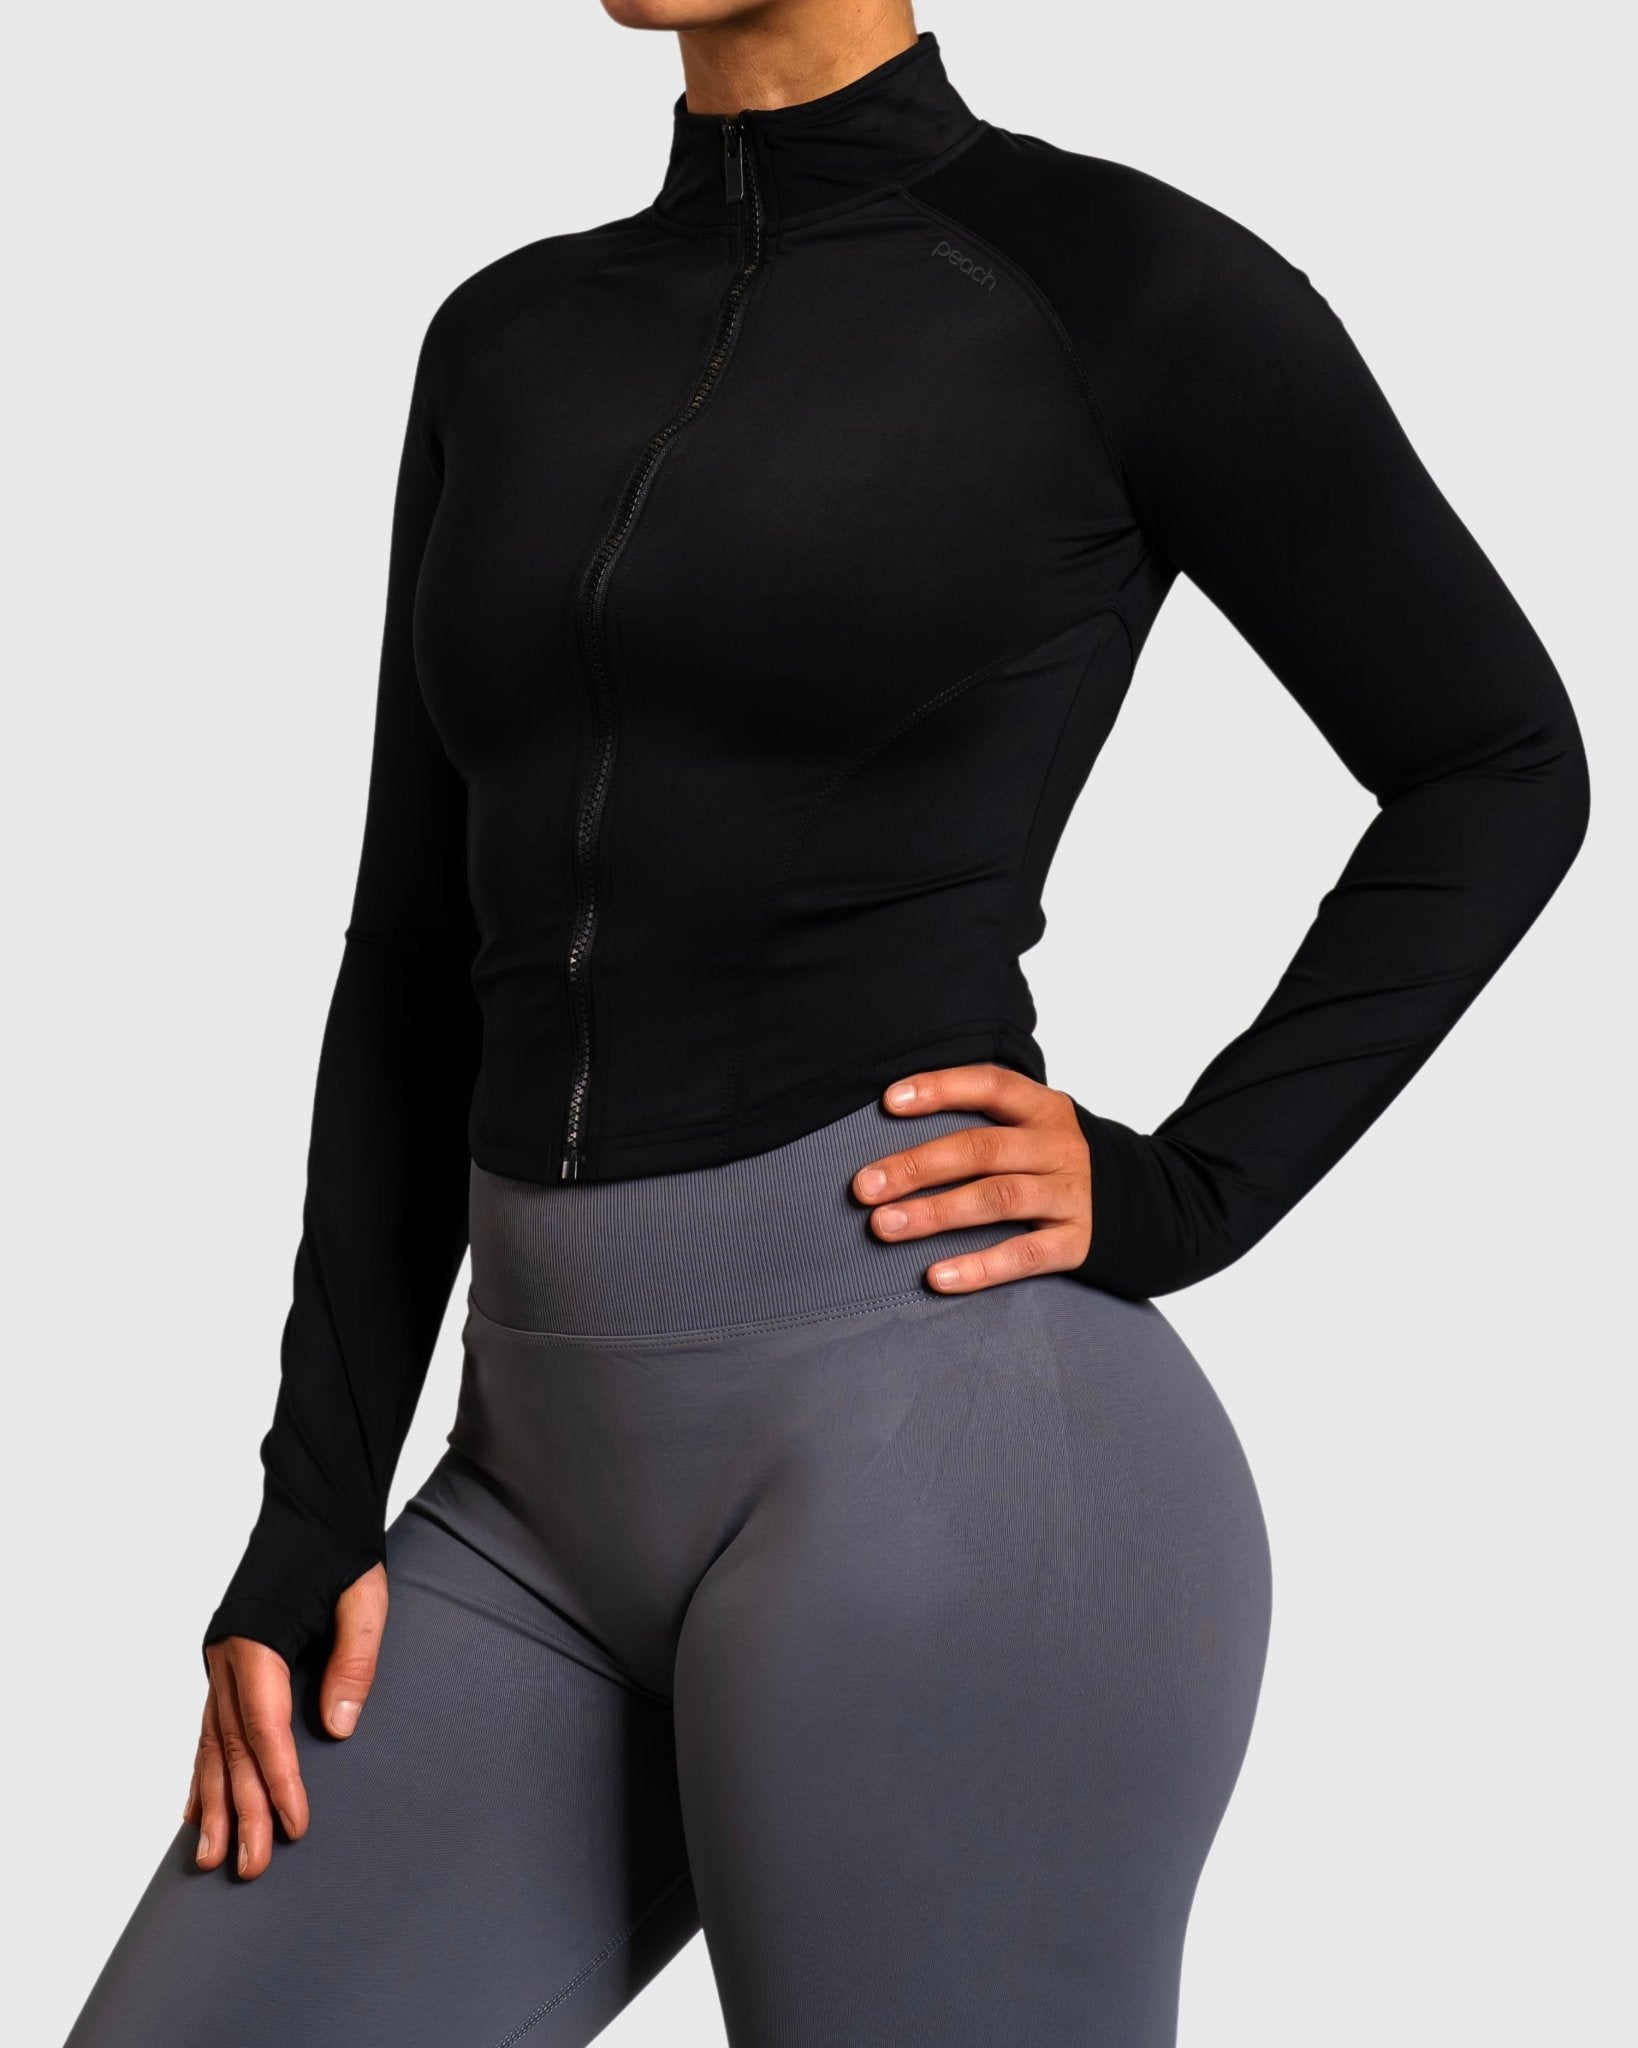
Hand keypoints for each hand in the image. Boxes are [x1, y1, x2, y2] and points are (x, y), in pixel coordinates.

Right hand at [184, 1562, 388, 1877]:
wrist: (312, 1504)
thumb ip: (353, 1660)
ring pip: (210, 1742)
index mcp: (256, 1639)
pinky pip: (207, 1726)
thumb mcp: (364, 1600)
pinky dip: (201, 1770)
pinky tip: (194, 1808)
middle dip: (240, 1809)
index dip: (279, 1779)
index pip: (265, 1727)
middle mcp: (226, 1653)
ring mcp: (218, 1658)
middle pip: (231, 1746)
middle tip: (249, 1867)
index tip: (295, 1825)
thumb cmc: (343, 1550)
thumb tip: (338, 1728)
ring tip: (209, 1857)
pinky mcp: (224, 1660)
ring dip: (212, 1802)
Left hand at [850, 1063, 1092, 1292]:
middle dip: (917, 1165)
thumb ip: (987, 1122)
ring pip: (998, 1199)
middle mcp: (1058, 1147)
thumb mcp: (1040, 1127)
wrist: (1152, 1204)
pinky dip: (979, 1267)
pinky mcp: (1078, 1242)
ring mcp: (1072, 1194)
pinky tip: (936, 1277)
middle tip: (864, 1186)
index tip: (889, 1102)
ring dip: (936, 1213)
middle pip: (982, 1149)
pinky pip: (1024, 1255)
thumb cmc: (1064, 1161)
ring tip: (884, 1225)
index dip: (940, 1089)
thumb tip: (895, 1126)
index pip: (990, 1084)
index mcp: (1044, 1109)